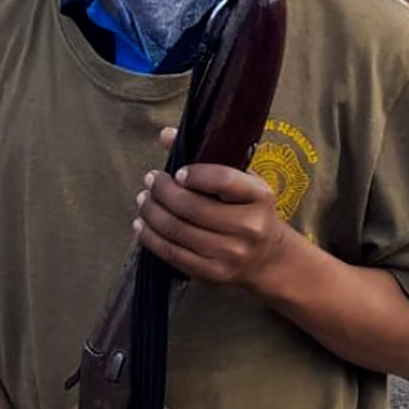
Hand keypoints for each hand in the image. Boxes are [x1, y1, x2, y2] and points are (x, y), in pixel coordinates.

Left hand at [136, 129, 292, 289]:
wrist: (267, 257)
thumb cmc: (250, 211)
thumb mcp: (243, 182)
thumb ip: (208, 157)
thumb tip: (165, 134)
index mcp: (260, 197)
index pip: (223, 180)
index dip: (195, 173)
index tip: (177, 172)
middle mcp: (248, 227)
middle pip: (192, 207)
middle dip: (162, 191)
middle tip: (150, 180)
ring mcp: (230, 253)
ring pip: (177, 230)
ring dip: (152, 212)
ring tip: (143, 199)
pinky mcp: (212, 273)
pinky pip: (172, 254)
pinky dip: (151, 237)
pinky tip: (142, 224)